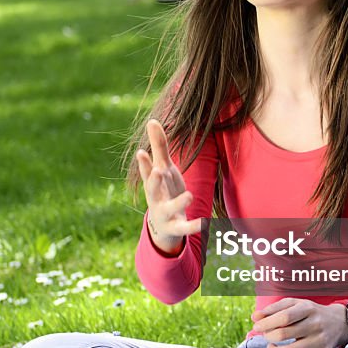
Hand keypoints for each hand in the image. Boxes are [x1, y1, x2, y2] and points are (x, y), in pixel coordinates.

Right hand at [135, 119, 202, 254]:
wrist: (163, 224)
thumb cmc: (163, 188)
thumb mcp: (162, 167)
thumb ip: (158, 146)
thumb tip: (152, 120)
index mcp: (152, 182)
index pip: (146, 171)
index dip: (143, 163)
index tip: (141, 152)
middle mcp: (155, 197)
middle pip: (151, 189)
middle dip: (153, 181)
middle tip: (158, 170)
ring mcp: (164, 213)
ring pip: (170, 208)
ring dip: (179, 202)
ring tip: (190, 195)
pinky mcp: (176, 227)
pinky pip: (186, 227)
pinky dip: (195, 225)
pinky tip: (206, 222)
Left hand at [251, 298, 347, 347]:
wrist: (338, 323)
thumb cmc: (309, 312)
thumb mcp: (294, 304)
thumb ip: (273, 309)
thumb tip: (254, 317)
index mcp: (307, 308)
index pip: (284, 317)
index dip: (267, 323)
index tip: (257, 326)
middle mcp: (316, 325)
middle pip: (284, 334)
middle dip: (268, 336)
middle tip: (265, 335)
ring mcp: (320, 341)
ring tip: (271, 347)